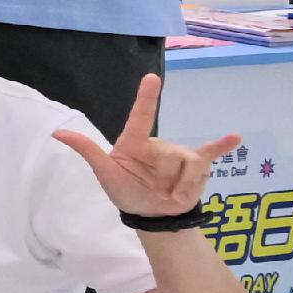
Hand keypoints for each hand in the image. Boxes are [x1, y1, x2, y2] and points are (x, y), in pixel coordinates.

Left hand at [51, 73, 233, 221]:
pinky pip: (211, 153)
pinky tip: (235, 137)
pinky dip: (223, 146)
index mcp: (135, 143)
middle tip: (159, 192)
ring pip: (192, 165)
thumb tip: (58, 133)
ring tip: (174, 197)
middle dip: (171, 180)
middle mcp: (159, 146)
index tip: (151, 78)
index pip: (141, 116)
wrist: (151, 215)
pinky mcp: (196, 166)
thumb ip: (88, 151)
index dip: (146, 97)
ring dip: (185, 187)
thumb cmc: (125, 191)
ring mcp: (179, 155)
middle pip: (173, 156)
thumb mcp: (106, 173)